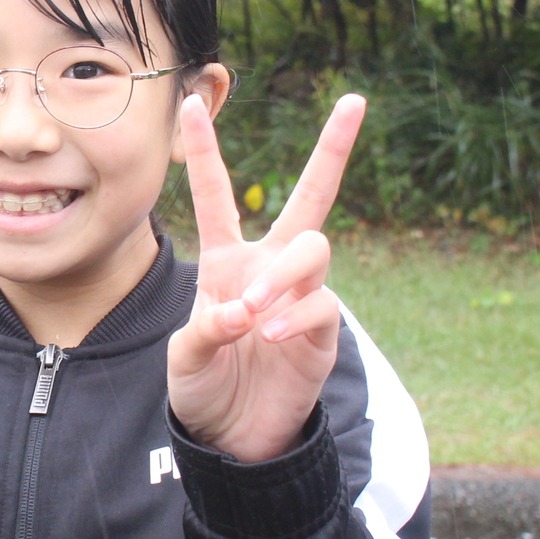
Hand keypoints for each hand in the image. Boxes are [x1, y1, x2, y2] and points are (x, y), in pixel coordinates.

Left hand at [167, 93, 365, 462]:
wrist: (234, 437)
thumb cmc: (203, 386)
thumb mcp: (185, 355)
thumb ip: (206, 330)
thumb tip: (244, 313)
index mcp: (225, 259)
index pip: (216, 195)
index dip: (203, 151)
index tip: (191, 103)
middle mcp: (269, 266)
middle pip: (310, 198)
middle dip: (332, 149)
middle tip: (354, 102)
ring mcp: (302, 295)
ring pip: (312, 248)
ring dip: (280, 276)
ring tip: (252, 314)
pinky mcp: (324, 329)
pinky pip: (321, 304)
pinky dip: (294, 316)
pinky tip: (272, 337)